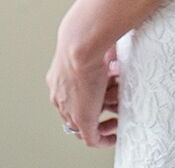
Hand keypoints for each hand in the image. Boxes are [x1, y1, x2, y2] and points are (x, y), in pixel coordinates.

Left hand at [46, 32, 118, 146]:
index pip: (68, 96)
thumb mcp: (86, 42)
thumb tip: (105, 39)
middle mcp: (60, 95)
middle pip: (74, 110)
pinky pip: (92, 138)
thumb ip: (91, 47)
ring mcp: (70, 109)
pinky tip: (114, 136)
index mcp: (57, 77)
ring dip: (103, 119)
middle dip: (94, 108)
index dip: (85, 97)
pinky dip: (104, 140)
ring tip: (117, 114)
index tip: (99, 94)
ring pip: (85, 122)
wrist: (80, 44)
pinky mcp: (82, 119)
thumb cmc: (86, 35)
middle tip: (110, 104)